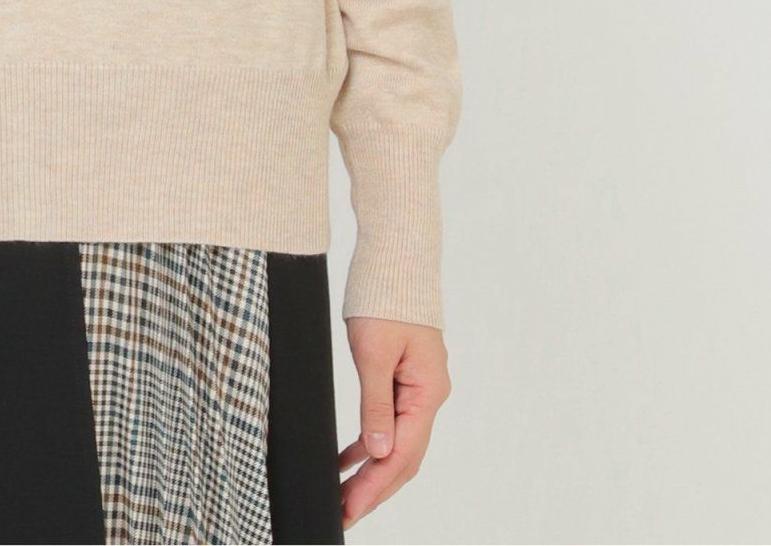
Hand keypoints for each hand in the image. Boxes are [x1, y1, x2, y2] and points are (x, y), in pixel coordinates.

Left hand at [337, 316, 450, 529]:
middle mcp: (428, 394)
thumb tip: (377, 453)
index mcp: (427, 391)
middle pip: (403, 456)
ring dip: (371, 470)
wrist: (395, 257)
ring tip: (342, 495)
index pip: (402, 453)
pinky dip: (369, 442)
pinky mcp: (404, 378)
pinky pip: (389, 421)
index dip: (376, 486)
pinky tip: (347, 459)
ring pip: (396, 442)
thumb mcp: (373, 352)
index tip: (351, 508)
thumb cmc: (385, 296)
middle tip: (343, 513)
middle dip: (374, 488)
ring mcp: (418, 387)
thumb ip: (375, 404)